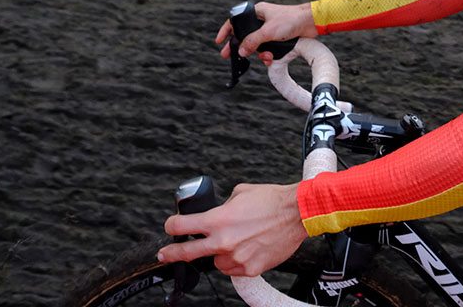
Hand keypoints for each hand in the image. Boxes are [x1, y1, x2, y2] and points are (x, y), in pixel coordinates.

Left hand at [159, 182, 307, 276]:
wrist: (297, 214)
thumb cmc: (272, 200)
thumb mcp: (240, 193)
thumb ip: (223, 207)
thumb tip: (217, 213)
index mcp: (219, 219)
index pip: (182, 226)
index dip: (172, 226)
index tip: (171, 227)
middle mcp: (224, 241)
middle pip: (187, 252)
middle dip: (172, 254)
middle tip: (164, 255)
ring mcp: (236, 257)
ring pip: (216, 262)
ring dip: (220, 254)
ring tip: (237, 242)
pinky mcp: (250, 269)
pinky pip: (234, 269)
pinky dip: (237, 261)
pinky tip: (248, 248)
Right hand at [215, 1, 317, 60]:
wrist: (311, 22)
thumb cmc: (291, 19)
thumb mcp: (268, 31)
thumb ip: (253, 41)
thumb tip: (241, 50)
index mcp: (257, 12)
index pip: (236, 21)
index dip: (226, 31)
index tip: (219, 41)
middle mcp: (262, 20)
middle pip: (245, 36)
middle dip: (240, 47)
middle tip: (228, 56)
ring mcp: (270, 30)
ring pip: (257, 45)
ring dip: (260, 53)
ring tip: (265, 58)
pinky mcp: (278, 38)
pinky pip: (268, 48)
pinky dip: (268, 55)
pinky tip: (272, 59)